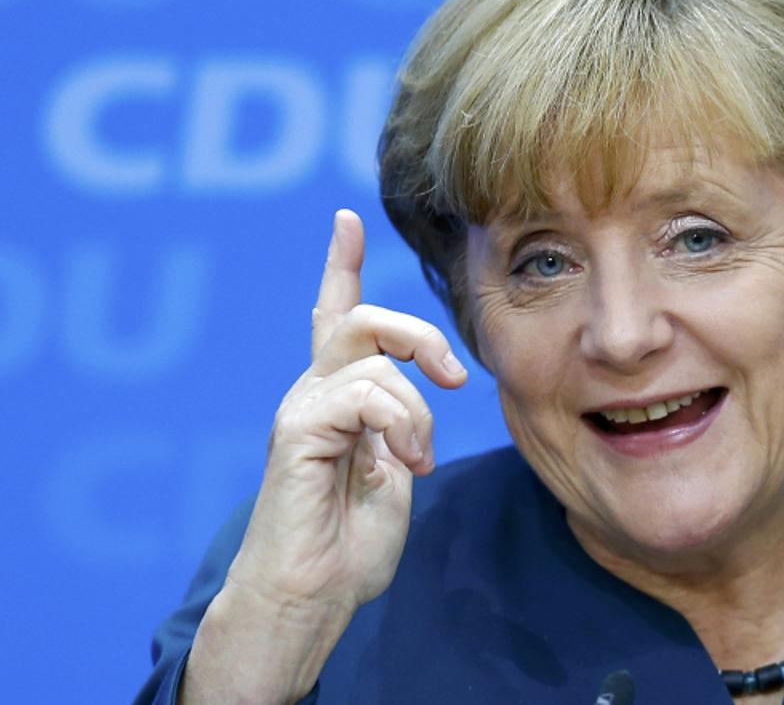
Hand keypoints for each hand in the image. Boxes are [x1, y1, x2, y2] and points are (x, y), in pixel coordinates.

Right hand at [182, 209, 466, 702]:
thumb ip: (400, 422)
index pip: (333, 315)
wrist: (313, 594)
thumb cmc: (351, 542)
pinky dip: (402, 426)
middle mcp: (314, 391)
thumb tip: (418, 393)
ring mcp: (302, 407)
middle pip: (360, 316)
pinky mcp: (299, 429)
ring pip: (374, 356)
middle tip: (455, 379)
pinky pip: (367, 394)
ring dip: (418, 410)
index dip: (340, 265)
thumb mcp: (392, 468)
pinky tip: (404, 465)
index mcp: (338, 397)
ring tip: (417, 458)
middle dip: (418, 333)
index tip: (347, 218)